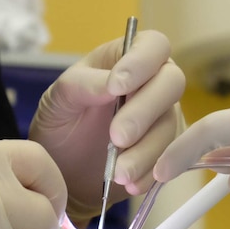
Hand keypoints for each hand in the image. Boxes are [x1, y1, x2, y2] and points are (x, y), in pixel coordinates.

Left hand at [29, 30, 185, 225]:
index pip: (153, 45)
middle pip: (172, 84)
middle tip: (117, 136)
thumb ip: (81, 85)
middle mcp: (153, 85)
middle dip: (145, 111)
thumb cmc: (60, 127)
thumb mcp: (57, 101)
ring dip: (146, 151)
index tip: (117, 86)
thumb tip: (112, 83)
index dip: (142, 62)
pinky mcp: (168, 153)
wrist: (63, 174)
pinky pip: (172, 161)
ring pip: (171, 127)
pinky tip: (129, 183)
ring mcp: (163, 119)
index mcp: (127, 60)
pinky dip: (150, 174)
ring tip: (118, 172)